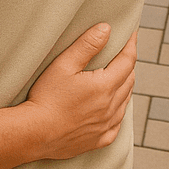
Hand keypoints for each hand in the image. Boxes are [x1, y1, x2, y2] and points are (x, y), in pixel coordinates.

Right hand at [26, 24, 135, 159]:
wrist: (36, 133)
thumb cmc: (46, 98)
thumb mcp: (63, 65)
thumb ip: (86, 45)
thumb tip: (106, 29)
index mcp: (105, 86)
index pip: (127, 61)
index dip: (131, 45)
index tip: (132, 34)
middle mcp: (112, 106)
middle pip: (129, 80)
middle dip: (128, 64)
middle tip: (122, 52)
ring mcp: (108, 125)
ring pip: (125, 101)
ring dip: (124, 86)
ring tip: (117, 76)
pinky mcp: (101, 139)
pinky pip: (118, 123)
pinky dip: (118, 110)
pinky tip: (110, 107)